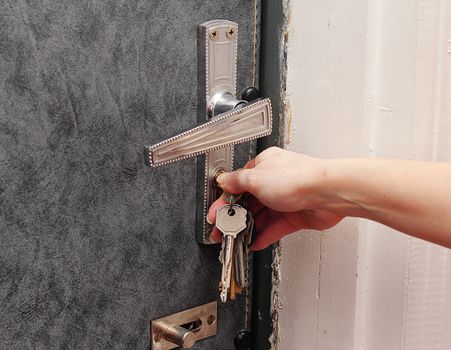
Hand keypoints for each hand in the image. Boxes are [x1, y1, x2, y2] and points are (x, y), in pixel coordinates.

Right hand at [207, 147, 342, 249]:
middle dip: (235, 217)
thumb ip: (237, 182)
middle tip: (223, 230)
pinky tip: (254, 243)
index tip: (216, 214)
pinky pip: (275, 228)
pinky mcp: (295, 215)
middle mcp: (274, 181)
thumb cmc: (299, 177)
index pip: (238, 184)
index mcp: (264, 166)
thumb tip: (223, 180)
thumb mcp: (256, 177)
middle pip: (249, 202)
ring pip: (261, 216)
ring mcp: (285, 199)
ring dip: (248, 228)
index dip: (225, 200)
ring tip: (236, 239)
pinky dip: (264, 235)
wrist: (328, 192)